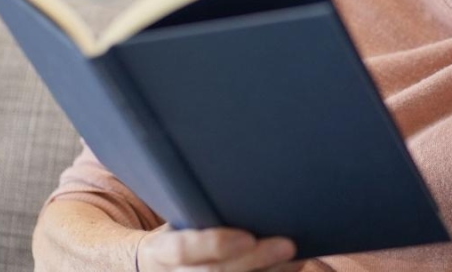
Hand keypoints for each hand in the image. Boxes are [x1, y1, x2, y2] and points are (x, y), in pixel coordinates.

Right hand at [137, 225, 300, 271]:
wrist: (156, 269)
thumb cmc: (174, 234)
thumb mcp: (174, 221)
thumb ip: (196, 212)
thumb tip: (240, 188)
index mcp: (159, 253)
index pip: (182, 250)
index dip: (214, 245)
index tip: (247, 238)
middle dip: (255, 260)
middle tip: (287, 245)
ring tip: (296, 258)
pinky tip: (291, 268)